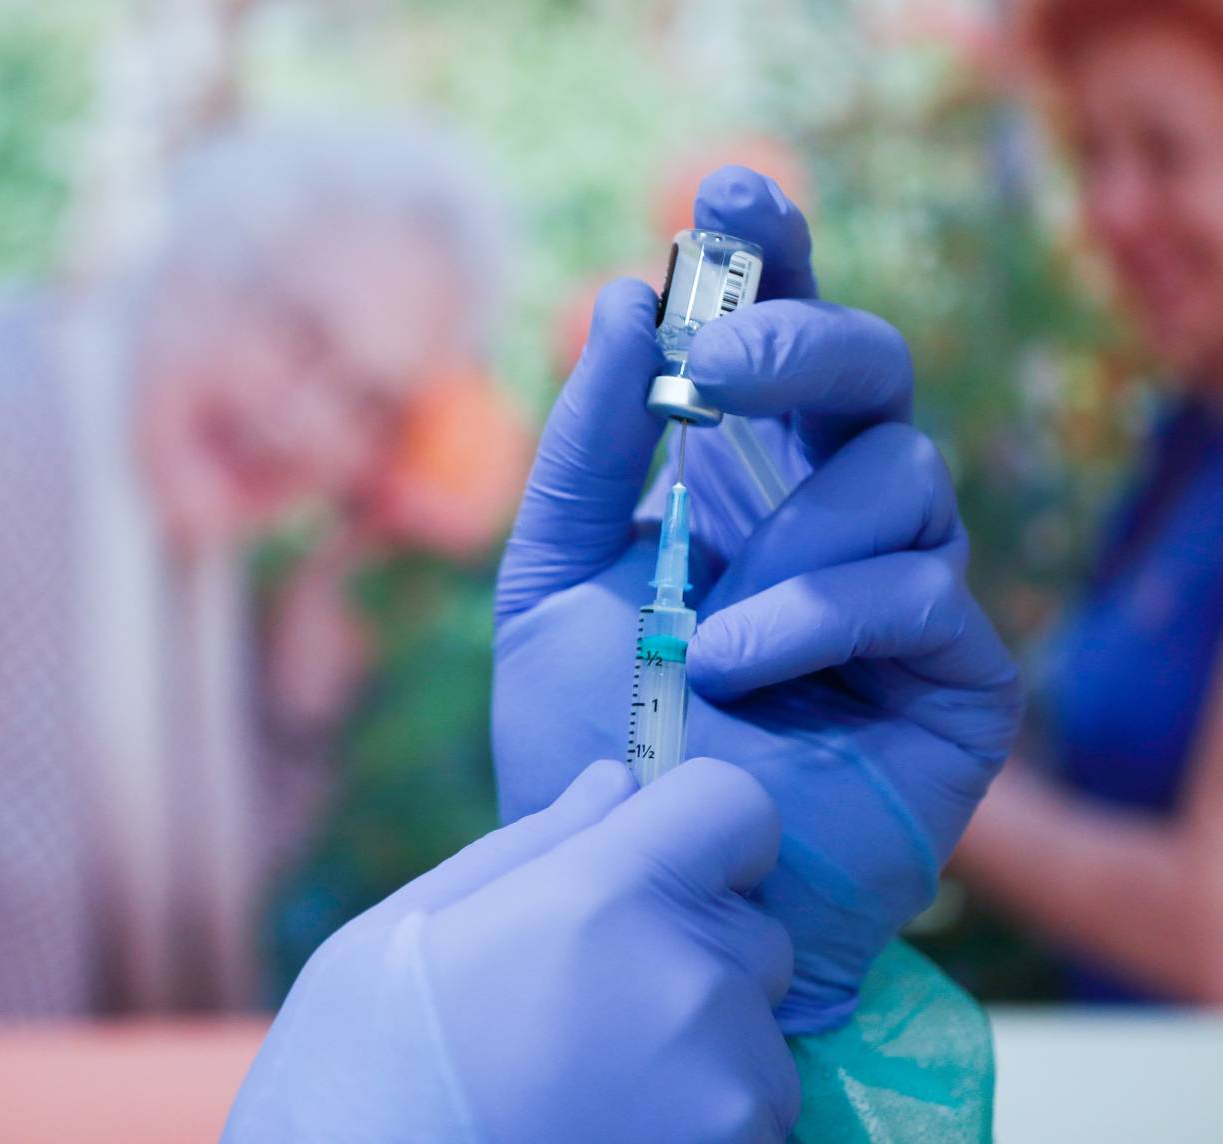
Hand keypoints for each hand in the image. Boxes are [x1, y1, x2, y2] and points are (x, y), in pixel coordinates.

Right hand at [226, 758, 796, 1143]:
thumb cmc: (357, 1067)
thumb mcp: (403, 928)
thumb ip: (530, 848)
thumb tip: (617, 784)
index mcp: (605, 895)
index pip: (738, 807)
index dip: (697, 829)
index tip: (652, 868)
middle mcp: (690, 982)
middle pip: (753, 930)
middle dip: (690, 948)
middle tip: (585, 1004)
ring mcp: (727, 1090)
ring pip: (758, 1036)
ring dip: (699, 1048)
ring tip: (587, 1084)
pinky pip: (753, 1119)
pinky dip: (700, 1122)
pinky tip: (606, 1128)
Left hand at [493, 166, 1022, 1032]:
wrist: (635, 889)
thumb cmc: (587, 744)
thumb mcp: (545, 583)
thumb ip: (582, 453)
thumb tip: (631, 300)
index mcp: (742, 481)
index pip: (782, 343)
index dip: (777, 257)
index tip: (733, 191)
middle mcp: (831, 517)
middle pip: (873, 369)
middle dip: (797, 343)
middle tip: (718, 364)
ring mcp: (900, 589)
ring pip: (899, 471)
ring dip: (780, 537)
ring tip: (691, 637)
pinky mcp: (955, 675)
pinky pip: (915, 584)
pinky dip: (810, 614)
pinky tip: (731, 671)